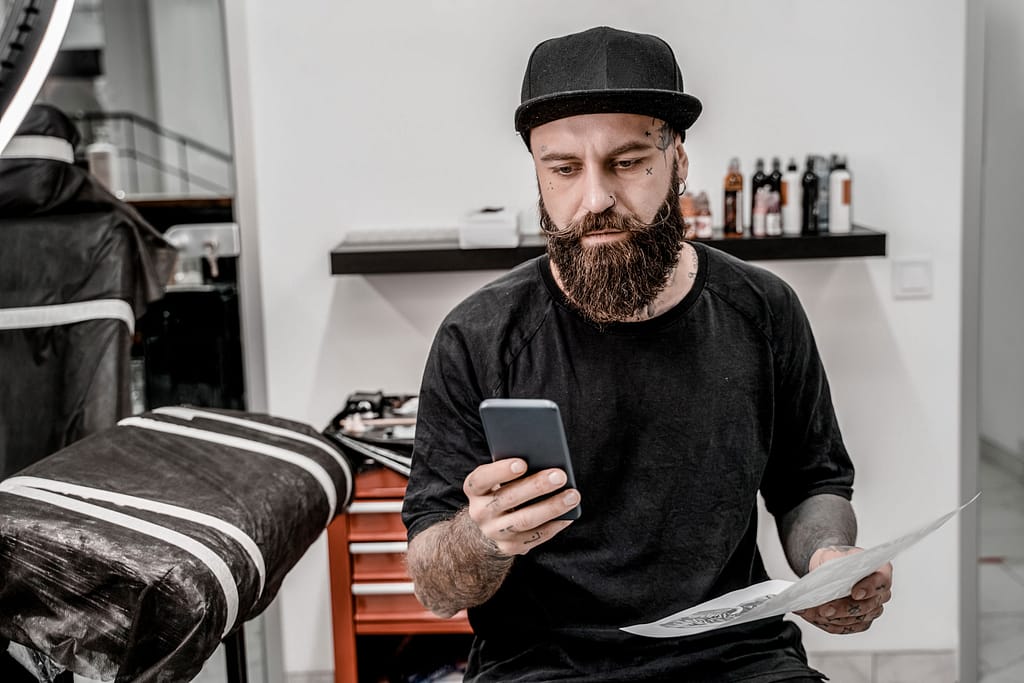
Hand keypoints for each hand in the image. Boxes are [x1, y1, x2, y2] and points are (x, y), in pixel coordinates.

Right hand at [462, 458, 579, 555]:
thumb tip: (543, 458)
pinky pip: (534, 537)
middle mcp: (479, 512)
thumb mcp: (498, 478)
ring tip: (572, 495)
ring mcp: (493, 532)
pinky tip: (569, 515)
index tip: (522, 463)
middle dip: (536, 486)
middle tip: (560, 475)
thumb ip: (513, 468)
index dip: (500, 471)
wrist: (487, 526)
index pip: (482, 479)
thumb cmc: (500, 490)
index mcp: (474, 489)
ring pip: (524, 520)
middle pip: (508, 498)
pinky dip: (554, 525)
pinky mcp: (509, 547)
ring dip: (551, 507)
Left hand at [795, 545, 892, 633]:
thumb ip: (832, 562)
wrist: (829, 567)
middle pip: (868, 606)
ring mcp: (872, 609)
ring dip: (832, 619)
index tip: (855, 593)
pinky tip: (814, 617)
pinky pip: (846, 628)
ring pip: (855, 620)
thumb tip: (827, 577)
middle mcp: (880, 593)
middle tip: (824, 609)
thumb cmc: (835, 558)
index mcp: (880, 571)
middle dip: (843, 609)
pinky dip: (828, 624)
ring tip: (811, 613)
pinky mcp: (860, 622)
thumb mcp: (832, 553)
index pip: (881, 581)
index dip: (870, 588)